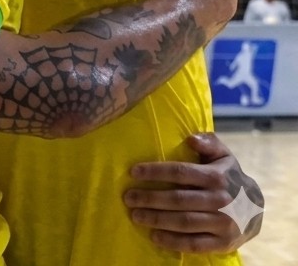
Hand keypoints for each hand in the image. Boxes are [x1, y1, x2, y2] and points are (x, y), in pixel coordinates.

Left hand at [124, 132, 263, 253]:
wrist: (255, 209)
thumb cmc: (229, 177)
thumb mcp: (224, 156)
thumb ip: (209, 143)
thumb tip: (191, 139)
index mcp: (217, 177)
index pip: (181, 173)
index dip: (156, 172)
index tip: (133, 172)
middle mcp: (220, 200)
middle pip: (178, 200)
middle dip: (150, 198)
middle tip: (128, 197)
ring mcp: (222, 223)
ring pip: (184, 222)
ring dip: (157, 219)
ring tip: (135, 215)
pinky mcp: (222, 243)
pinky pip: (195, 244)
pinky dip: (173, 242)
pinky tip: (154, 236)